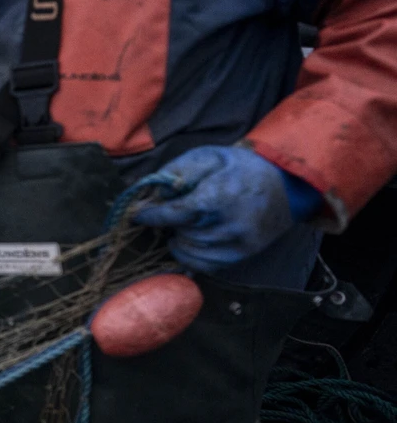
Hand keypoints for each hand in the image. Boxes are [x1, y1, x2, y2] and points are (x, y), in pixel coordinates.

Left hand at [133, 145, 321, 272]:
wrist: (284, 184)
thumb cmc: (239, 167)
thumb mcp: (208, 156)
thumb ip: (178, 172)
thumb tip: (152, 193)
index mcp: (220, 196)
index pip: (175, 213)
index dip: (152, 215)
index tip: (137, 214)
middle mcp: (230, 224)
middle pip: (182, 233)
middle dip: (168, 225)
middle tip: (167, 214)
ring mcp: (239, 244)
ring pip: (191, 251)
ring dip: (179, 240)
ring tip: (182, 225)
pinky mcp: (243, 255)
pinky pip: (207, 265)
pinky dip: (191, 256)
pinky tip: (189, 241)